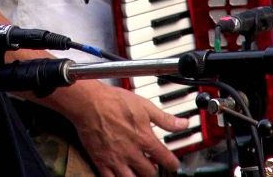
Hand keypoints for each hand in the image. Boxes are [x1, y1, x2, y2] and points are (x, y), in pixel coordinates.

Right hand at [67, 82, 187, 175]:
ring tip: (139, 173)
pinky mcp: (101, 162)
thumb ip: (165, 119)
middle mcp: (132, 153)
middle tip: (154, 168)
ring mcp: (116, 160)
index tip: (173, 164)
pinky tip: (121, 176)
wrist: (89, 103)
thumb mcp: (144, 106)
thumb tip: (183, 124)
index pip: (166, 159)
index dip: (173, 164)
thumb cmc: (114, 102)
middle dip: (154, 172)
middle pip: (150, 173)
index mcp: (145, 139)